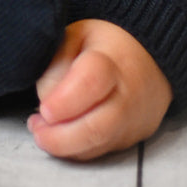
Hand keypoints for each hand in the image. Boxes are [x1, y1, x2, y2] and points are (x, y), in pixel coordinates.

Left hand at [28, 19, 171, 159]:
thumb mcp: (78, 35)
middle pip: (96, 128)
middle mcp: (127, 98)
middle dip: (59, 137)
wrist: (150, 63)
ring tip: (40, 131)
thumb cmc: (107, 46)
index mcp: (112, 63)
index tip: (43, 109)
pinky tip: (58, 135)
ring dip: (63, 145)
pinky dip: (75, 148)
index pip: (91, 84)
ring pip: (97, 146)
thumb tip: (46, 96)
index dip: (64, 101)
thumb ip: (58, 60)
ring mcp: (131, 123)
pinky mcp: (128, 140)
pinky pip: (99, 151)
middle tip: (36, 127)